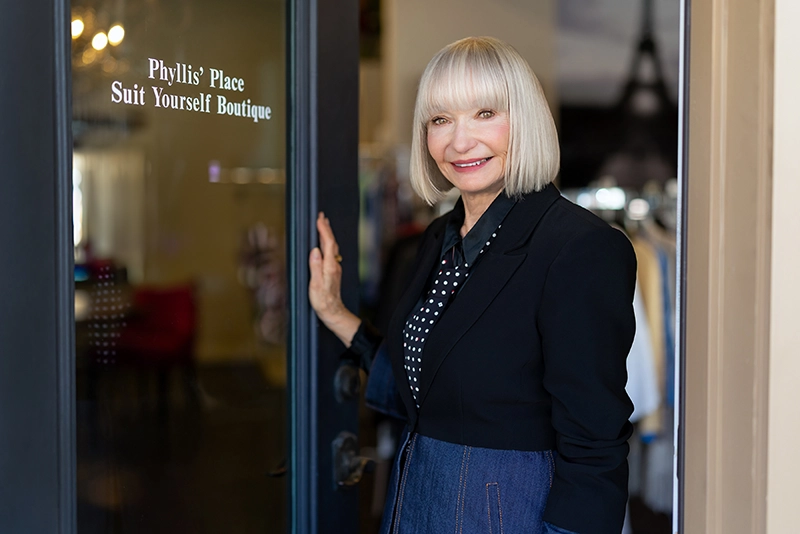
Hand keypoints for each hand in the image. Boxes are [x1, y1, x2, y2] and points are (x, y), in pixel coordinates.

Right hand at [308, 212, 360, 345]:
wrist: (333, 312)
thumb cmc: (323, 301)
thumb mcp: (315, 285)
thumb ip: (315, 267)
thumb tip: (314, 250)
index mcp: (329, 266)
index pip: (328, 243)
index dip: (323, 230)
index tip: (319, 219)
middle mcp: (334, 265)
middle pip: (332, 243)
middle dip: (326, 228)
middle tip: (322, 216)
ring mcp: (334, 268)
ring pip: (332, 247)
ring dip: (328, 235)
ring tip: (324, 225)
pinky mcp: (333, 272)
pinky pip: (331, 253)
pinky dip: (328, 243)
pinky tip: (324, 244)